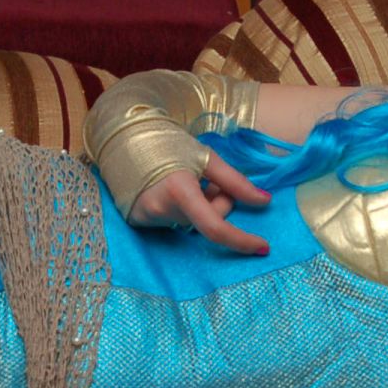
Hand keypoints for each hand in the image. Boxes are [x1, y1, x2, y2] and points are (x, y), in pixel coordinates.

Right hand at [127, 150, 271, 253]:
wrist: (123, 140)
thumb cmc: (168, 144)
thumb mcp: (206, 158)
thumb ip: (236, 182)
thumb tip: (264, 201)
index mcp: (180, 189)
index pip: (215, 227)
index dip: (241, 240)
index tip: (263, 247)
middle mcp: (161, 208)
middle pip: (208, 221)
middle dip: (218, 203)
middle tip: (209, 181)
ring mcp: (148, 217)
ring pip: (193, 222)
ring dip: (200, 206)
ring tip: (186, 180)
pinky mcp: (139, 221)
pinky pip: (175, 222)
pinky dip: (183, 210)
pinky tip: (171, 190)